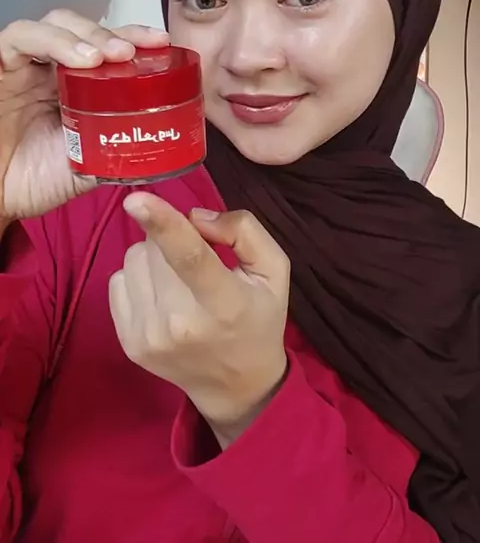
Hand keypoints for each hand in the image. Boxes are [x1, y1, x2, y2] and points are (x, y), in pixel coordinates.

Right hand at [0, 9, 168, 220]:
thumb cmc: (33, 179)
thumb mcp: (87, 167)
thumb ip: (118, 153)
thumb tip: (161, 152)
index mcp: (77, 84)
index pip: (107, 47)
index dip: (135, 38)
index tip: (162, 43)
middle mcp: (51, 66)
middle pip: (85, 28)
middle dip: (113, 33)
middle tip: (134, 50)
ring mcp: (23, 63)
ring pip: (55, 24)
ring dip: (84, 35)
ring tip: (106, 56)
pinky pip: (18, 38)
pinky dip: (50, 41)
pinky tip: (77, 59)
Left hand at [109, 193, 289, 437]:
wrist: (236, 386)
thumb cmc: (259, 319)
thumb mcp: (273, 271)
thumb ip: (244, 231)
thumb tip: (196, 217)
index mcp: (224, 304)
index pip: (190, 258)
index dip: (162, 223)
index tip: (135, 198)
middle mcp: (180, 324)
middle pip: (155, 249)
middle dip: (171, 239)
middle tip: (196, 260)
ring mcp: (149, 337)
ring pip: (133, 259)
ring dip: (153, 258)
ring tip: (179, 281)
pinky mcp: (128, 343)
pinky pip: (118, 281)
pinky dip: (138, 278)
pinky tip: (162, 296)